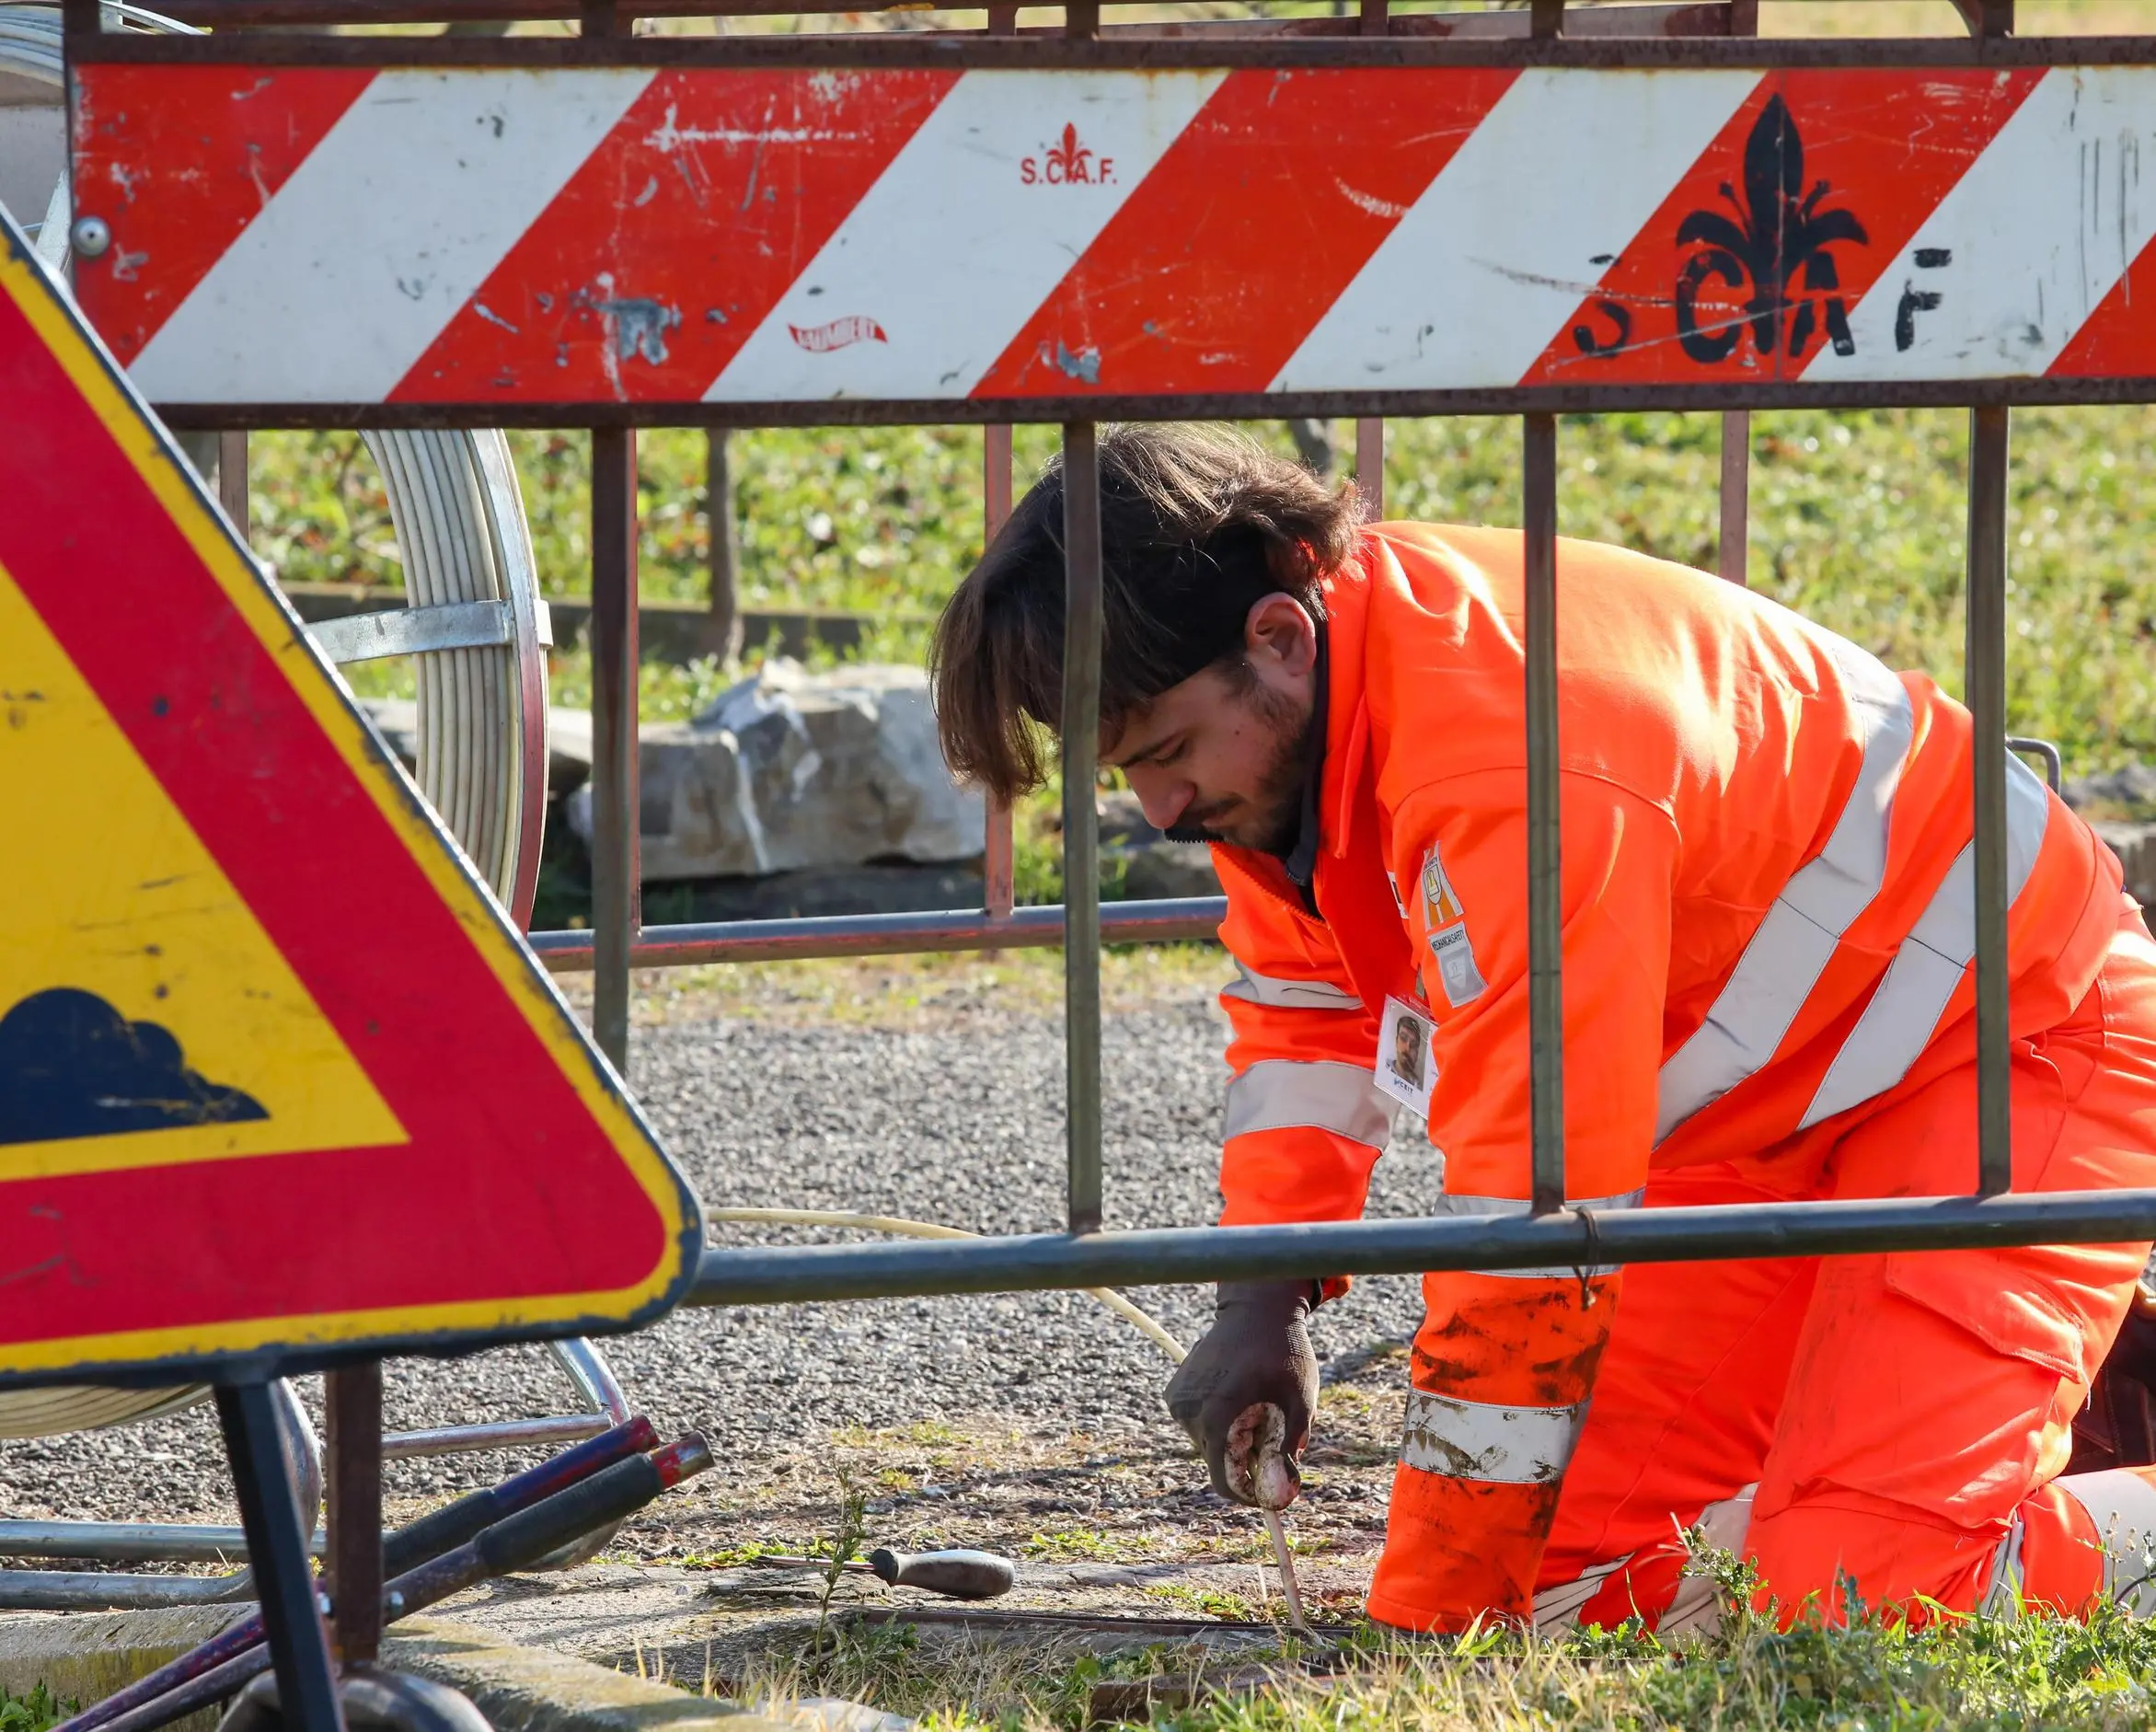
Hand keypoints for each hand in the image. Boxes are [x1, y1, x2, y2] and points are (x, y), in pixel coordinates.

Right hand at [1164, 1281, 1319, 1508]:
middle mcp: (1188, 1412)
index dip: (1250, 1493)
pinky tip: (1239, 1393)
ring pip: (1209, 1443)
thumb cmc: (1284, 1353)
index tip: (1271, 1490)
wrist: (1257, 1308)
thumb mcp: (1299, 1405)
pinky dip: (1220, 1420)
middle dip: (1246, 1459)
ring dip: (1234, 1438)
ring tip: (1258, 1406)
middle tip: (1274, 1432)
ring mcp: (1178, 1401)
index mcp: (1217, 1417)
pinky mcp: (1175, 1392)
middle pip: (1217, 1462)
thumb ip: (1286, 1453)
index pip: (1224, 1481)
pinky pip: (1200, 1424)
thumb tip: (1281, 1495)